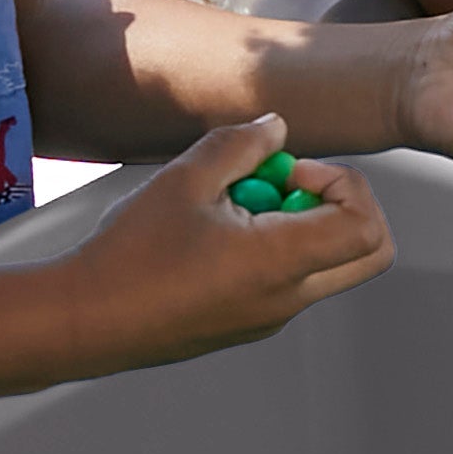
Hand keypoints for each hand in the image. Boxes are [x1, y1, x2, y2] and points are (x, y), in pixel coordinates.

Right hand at [69, 117, 395, 363]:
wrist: (84, 320)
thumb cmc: (128, 256)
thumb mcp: (184, 179)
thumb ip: (240, 145)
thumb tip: (276, 129)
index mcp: (280, 263)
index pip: (367, 225)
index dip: (344, 184)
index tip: (291, 173)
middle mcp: (288, 298)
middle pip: (368, 252)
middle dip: (341, 205)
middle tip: (284, 187)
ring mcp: (271, 317)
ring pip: (328, 264)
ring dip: (301, 224)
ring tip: (234, 206)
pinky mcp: (250, 323)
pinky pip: (291, 280)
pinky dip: (276, 247)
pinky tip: (215, 232)